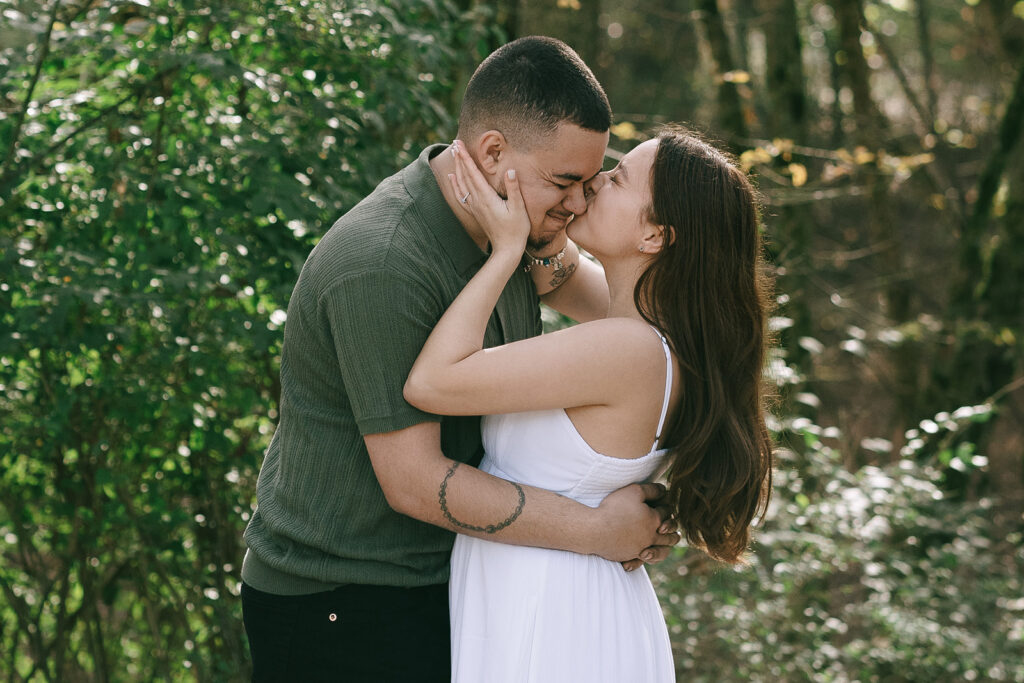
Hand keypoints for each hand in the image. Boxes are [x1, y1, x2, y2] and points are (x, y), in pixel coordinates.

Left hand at [449, 140, 529, 255]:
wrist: (507, 250)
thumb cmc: (516, 230)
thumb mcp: (519, 209)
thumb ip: (513, 189)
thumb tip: (510, 171)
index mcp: (487, 198)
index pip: (473, 174)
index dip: (466, 158)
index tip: (459, 145)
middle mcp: (477, 201)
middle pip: (465, 176)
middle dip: (459, 158)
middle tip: (454, 143)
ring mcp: (475, 207)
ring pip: (461, 184)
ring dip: (457, 168)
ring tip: (453, 154)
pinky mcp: (476, 212)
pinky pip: (461, 195)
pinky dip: (455, 185)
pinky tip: (451, 177)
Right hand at [590, 483, 680, 562]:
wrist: (595, 530)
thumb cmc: (613, 508)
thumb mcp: (634, 491)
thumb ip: (652, 490)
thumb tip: (664, 490)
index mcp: (655, 520)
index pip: (667, 512)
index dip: (666, 507)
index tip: (662, 504)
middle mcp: (652, 536)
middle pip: (670, 535)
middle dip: (672, 529)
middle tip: (671, 526)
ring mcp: (641, 548)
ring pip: (662, 551)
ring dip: (665, 546)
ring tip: (664, 542)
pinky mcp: (630, 556)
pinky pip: (643, 560)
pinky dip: (645, 559)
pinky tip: (643, 555)